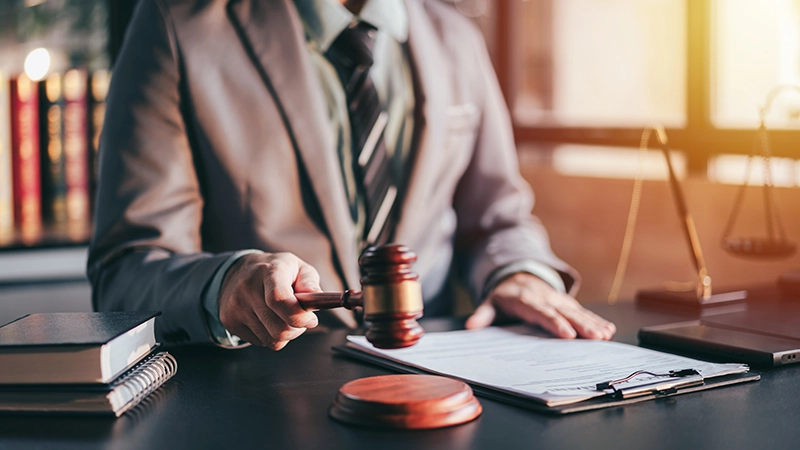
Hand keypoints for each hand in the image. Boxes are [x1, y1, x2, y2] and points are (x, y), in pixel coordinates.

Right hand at [218, 252, 320, 349]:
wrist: (238, 271)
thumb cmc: (275, 271)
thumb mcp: (297, 268)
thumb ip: (310, 283)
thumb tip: (317, 301)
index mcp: (269, 271)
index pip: (279, 300)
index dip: (299, 316)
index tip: (311, 320)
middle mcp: (248, 288)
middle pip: (279, 328)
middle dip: (297, 329)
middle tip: (300, 319)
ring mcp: (236, 306)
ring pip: (271, 339)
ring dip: (284, 334)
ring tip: (282, 317)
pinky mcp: (229, 321)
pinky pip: (260, 342)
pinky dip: (270, 335)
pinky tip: (267, 319)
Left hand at [465, 273, 615, 339]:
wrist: (517, 275)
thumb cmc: (504, 295)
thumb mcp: (490, 302)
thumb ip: (483, 315)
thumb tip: (471, 326)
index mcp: (526, 299)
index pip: (542, 313)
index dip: (555, 323)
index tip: (567, 335)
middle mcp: (545, 298)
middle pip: (564, 313)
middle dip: (581, 325)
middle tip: (596, 337)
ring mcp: (558, 300)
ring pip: (577, 312)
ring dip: (592, 323)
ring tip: (605, 335)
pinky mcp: (566, 303)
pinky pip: (583, 311)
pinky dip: (596, 320)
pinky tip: (608, 329)